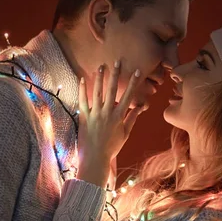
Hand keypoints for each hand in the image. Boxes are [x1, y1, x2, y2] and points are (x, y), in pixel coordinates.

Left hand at [76, 61, 144, 186]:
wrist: (95, 158)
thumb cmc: (111, 148)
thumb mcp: (125, 134)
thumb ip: (131, 119)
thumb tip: (140, 108)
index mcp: (119, 116)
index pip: (128, 95)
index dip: (133, 83)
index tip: (137, 71)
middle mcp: (107, 112)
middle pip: (112, 89)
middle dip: (116, 74)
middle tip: (117, 61)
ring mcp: (95, 114)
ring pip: (97, 92)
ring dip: (100, 78)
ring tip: (101, 66)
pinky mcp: (84, 117)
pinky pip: (82, 101)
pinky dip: (82, 90)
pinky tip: (81, 79)